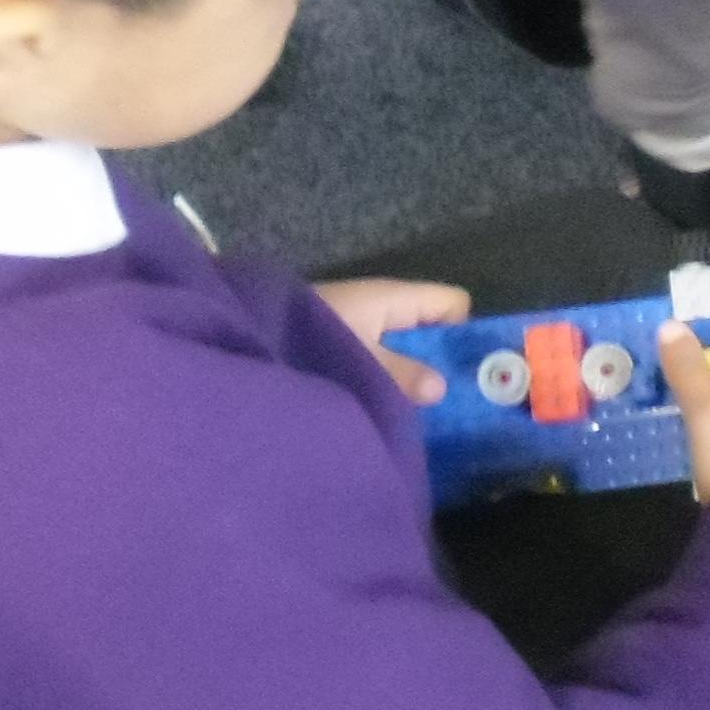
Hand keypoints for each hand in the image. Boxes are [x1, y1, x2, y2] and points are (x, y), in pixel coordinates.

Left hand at [315, 277, 470, 401]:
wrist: (242, 340)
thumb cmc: (307, 338)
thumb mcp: (357, 358)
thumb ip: (400, 373)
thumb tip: (441, 388)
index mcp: (393, 298)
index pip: (452, 304)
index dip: (464, 334)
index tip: (467, 373)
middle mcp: (383, 307)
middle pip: (432, 327)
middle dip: (442, 361)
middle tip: (454, 401)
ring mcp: (362, 325)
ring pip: (406, 346)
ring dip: (413, 374)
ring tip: (426, 411)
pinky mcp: (342, 344)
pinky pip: (382, 358)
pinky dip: (388, 378)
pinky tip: (390, 406)